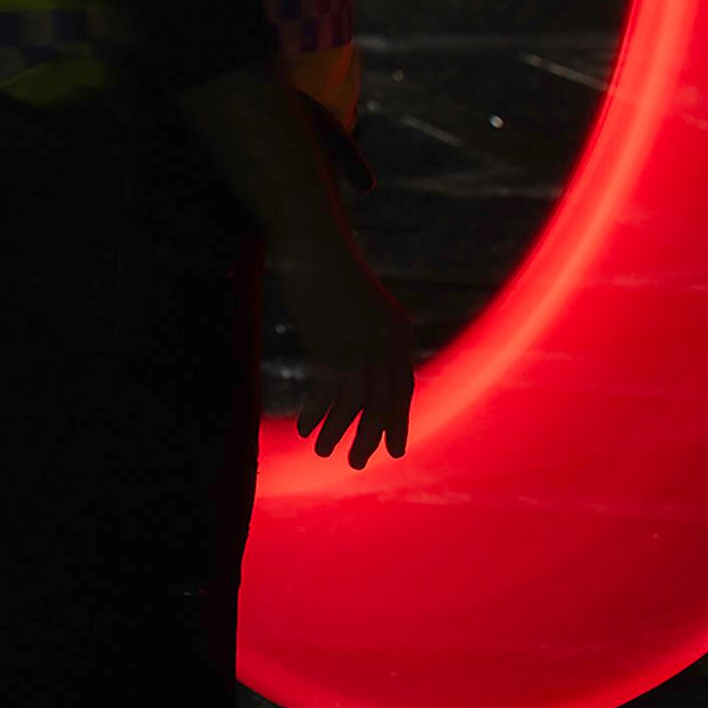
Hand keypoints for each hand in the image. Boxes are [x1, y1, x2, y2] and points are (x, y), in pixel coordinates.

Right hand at [277, 231, 413, 468]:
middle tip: (359, 462)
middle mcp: (385, 343)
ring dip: (338, 431)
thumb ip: (372, 339)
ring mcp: (358, 344)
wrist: (317, 245)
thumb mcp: (364, 309)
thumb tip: (366, 374)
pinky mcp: (329, 343)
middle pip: (383, 402)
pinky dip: (315, 412)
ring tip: (323, 452)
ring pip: (354, 402)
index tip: (394, 448)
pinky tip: (304, 426)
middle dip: (372, 435)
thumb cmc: (336, 276)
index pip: (403, 388)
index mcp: (399, 334)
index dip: (398, 420)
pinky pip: (325, 389)